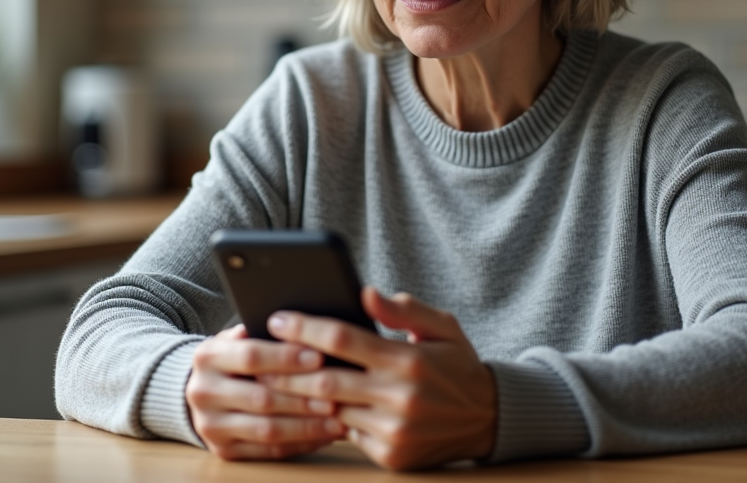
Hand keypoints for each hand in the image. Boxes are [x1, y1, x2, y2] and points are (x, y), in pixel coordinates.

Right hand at [186, 324, 347, 459]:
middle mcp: (202, 393)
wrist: (205, 390)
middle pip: (261, 398)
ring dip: (307, 424)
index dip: (287, 358)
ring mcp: (211, 426)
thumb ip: (263, 332)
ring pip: (267, 429)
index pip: (251, 357)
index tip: (319, 356)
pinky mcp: (224, 451)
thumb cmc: (235, 358)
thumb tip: (305, 327)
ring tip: (337, 416)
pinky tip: (324, 433)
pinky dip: (301, 443)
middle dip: (303, 395)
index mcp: (207, 357)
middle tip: (337, 391)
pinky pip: (269, 451)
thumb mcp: (239, 337)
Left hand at [260, 287, 496, 470]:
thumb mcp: (442, 326)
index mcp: (409, 360)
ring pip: (330, 410)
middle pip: (325, 380)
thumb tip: (365, 292)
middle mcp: (400, 398)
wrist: (488, 419)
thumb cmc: (457, 364)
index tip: (277, 318)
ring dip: (299, 396)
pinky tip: (308, 406)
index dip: (305, 328)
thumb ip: (403, 309)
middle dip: (286, 366)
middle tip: (258, 354)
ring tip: (271, 379)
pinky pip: (346, 435)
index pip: (343, 338)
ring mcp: (394, 431)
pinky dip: (327, 420)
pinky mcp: (391, 456)